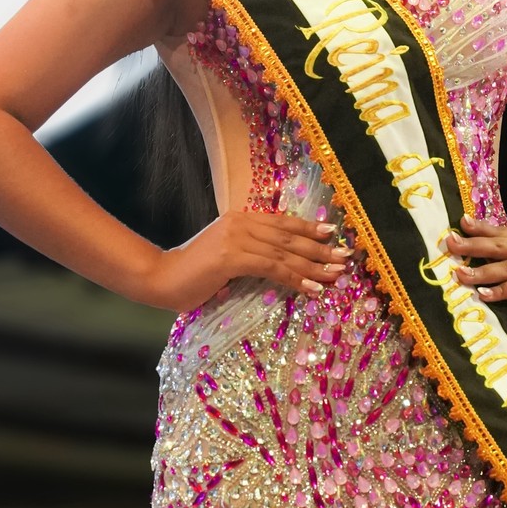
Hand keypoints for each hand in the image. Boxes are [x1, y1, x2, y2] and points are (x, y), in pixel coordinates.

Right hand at [144, 210, 348, 313]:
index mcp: (240, 219)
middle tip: (344, 257)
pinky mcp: (231, 257)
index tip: (332, 234)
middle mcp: (240, 223)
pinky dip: (295, 278)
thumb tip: (279, 264)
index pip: (282, 222)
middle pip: (288, 236)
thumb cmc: (194, 273)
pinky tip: (311, 287)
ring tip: (335, 275)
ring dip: (313, 265)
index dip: (309, 228)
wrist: (162, 278)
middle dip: (319, 248)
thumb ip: (250, 254)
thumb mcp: (227, 256)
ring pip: (284, 252)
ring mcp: (235, 238)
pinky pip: (272, 267)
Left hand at [445, 214, 506, 334]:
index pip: (497, 232)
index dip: (478, 227)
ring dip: (483, 271)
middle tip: (450, 244)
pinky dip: (502, 290)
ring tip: (461, 275)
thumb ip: (504, 266)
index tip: (457, 224)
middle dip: (472, 244)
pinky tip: (485, 295)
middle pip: (498, 244)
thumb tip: (468, 265)